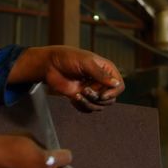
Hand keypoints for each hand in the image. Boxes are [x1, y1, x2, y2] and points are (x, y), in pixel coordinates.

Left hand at [8, 46, 125, 111]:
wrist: (49, 65)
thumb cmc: (67, 58)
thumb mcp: (86, 63)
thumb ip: (101, 74)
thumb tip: (116, 84)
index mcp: (106, 70)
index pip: (118, 85)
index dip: (113, 92)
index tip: (102, 95)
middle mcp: (101, 81)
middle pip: (110, 99)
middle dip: (98, 98)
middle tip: (85, 90)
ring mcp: (92, 90)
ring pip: (99, 106)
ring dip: (88, 103)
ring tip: (77, 95)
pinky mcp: (82, 97)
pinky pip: (88, 109)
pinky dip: (82, 106)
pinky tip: (73, 97)